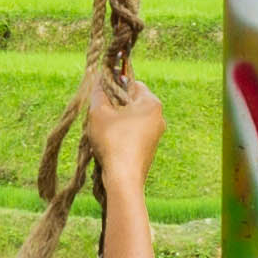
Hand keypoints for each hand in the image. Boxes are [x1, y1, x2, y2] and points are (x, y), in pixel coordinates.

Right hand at [79, 67, 161, 189]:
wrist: (124, 178)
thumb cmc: (112, 141)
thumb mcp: (98, 111)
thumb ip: (98, 92)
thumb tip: (98, 79)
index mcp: (152, 102)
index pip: (131, 83)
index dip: (113, 86)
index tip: (101, 96)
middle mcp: (159, 117)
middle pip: (132, 102)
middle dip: (114, 106)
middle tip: (99, 115)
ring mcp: (156, 134)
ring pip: (131, 119)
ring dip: (116, 122)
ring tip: (102, 132)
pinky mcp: (150, 148)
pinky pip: (133, 134)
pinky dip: (121, 135)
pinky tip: (109, 145)